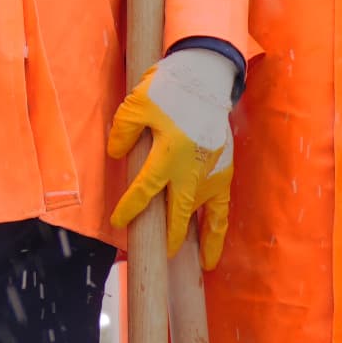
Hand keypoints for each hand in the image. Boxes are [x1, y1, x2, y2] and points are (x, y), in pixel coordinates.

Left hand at [106, 40, 238, 262]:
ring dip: (200, 239)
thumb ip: (123, 131)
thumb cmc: (171, 88)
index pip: (146, 189)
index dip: (131, 208)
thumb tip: (117, 155)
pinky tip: (214, 250)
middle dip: (170, 236)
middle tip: (161, 256)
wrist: (208, 78)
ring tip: (201, 264)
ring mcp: (212, 172)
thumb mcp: (137, 103)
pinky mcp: (225, 171)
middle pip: (179, 213)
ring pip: (206, 215)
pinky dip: (218, 229)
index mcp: (170, 153)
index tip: (120, 222)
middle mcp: (193, 169)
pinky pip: (223, 207)